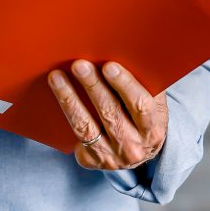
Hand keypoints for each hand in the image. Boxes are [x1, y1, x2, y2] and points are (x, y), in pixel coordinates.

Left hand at [47, 60, 167, 169]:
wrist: (138, 150)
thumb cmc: (142, 115)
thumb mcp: (152, 104)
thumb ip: (143, 84)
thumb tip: (122, 50)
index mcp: (153, 129)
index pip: (140, 105)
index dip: (125, 85)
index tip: (109, 65)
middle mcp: (134, 147)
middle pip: (110, 114)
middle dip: (93, 86)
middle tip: (79, 65)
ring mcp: (111, 157)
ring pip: (87, 126)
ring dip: (69, 98)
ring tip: (57, 76)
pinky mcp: (92, 160)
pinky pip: (75, 137)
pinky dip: (66, 114)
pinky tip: (55, 96)